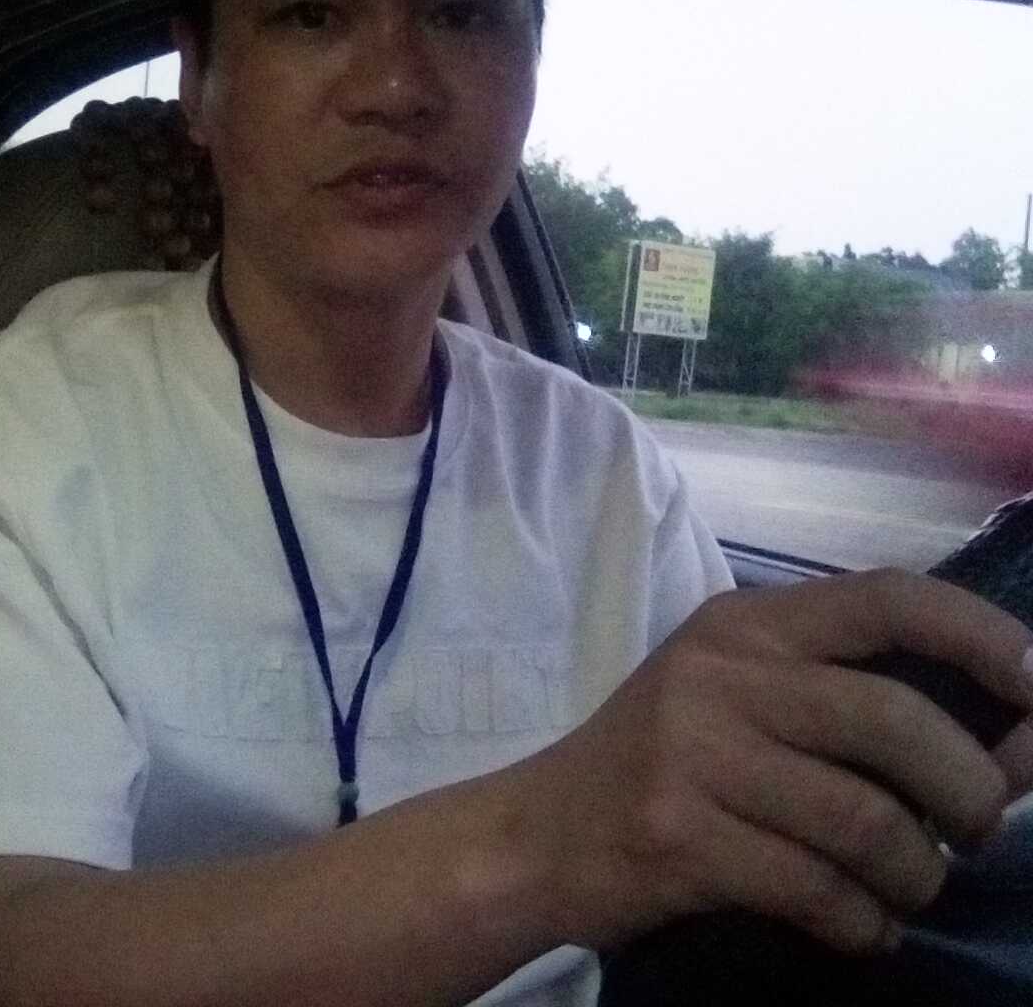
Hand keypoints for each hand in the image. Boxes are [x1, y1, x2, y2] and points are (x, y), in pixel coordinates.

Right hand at [524, 570, 1032, 954]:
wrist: (538, 834)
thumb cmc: (657, 761)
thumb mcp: (732, 694)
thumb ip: (837, 696)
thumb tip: (1002, 749)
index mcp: (741, 625)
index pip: (885, 599)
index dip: (981, 636)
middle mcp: (717, 674)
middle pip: (893, 719)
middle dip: (969, 788)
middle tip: (978, 829)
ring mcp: (692, 754)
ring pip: (866, 819)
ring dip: (917, 873)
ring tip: (909, 889)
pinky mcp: (679, 837)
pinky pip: (819, 888)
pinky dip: (864, 922)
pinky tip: (861, 925)